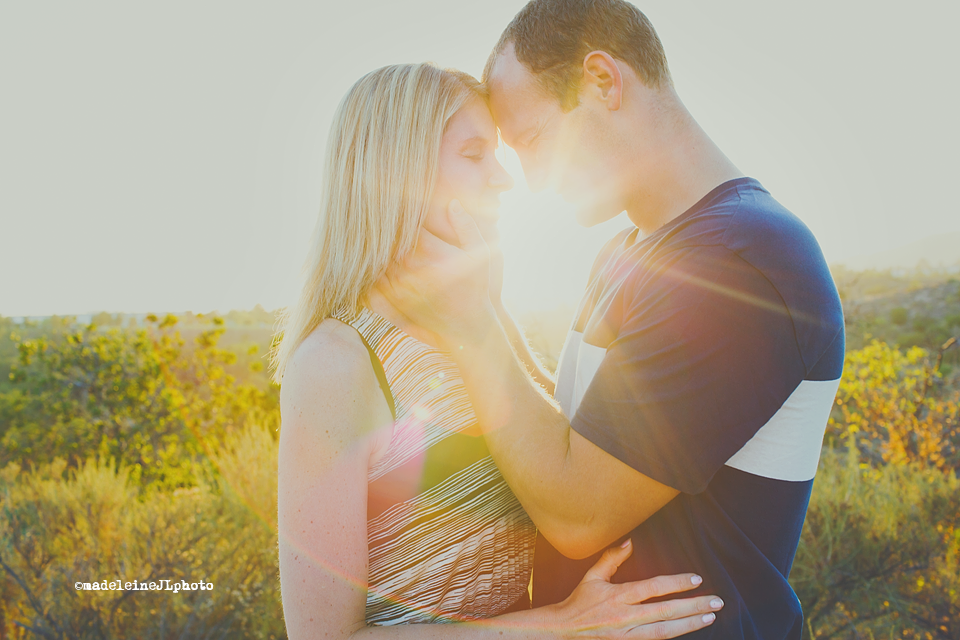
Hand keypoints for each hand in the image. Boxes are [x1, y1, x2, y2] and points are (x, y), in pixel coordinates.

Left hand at [377, 200, 497, 348]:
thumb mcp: (481, 255)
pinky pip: (374, 277)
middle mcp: (411, 267)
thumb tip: (453, 202)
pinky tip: (376, 262)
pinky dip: (373, 268)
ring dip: (376, 247)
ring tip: (374, 236)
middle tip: (379, 217)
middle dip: (385, 228)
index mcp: (430, 251)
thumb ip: (466, 227)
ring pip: (377, 256)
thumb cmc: (478, 289)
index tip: (398, 204)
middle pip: (386, 238)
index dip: (401, 213)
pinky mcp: (393, 299)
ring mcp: (399, 285)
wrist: (468, 328)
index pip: (405, 223)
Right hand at [548, 539, 721, 638]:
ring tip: (710, 618)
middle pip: (666, 611)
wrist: (563, 631)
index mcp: (618, 596)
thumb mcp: (592, 576)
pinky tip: (688, 631)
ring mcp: (627, 635)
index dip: (677, 583)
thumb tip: (629, 540)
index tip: (697, 578)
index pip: (653, 587)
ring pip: (665, 631)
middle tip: (716, 602)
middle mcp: (625, 616)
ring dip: (690, 624)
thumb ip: (612, 558)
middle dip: (693, 606)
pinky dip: (673, 636)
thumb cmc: (579, 602)